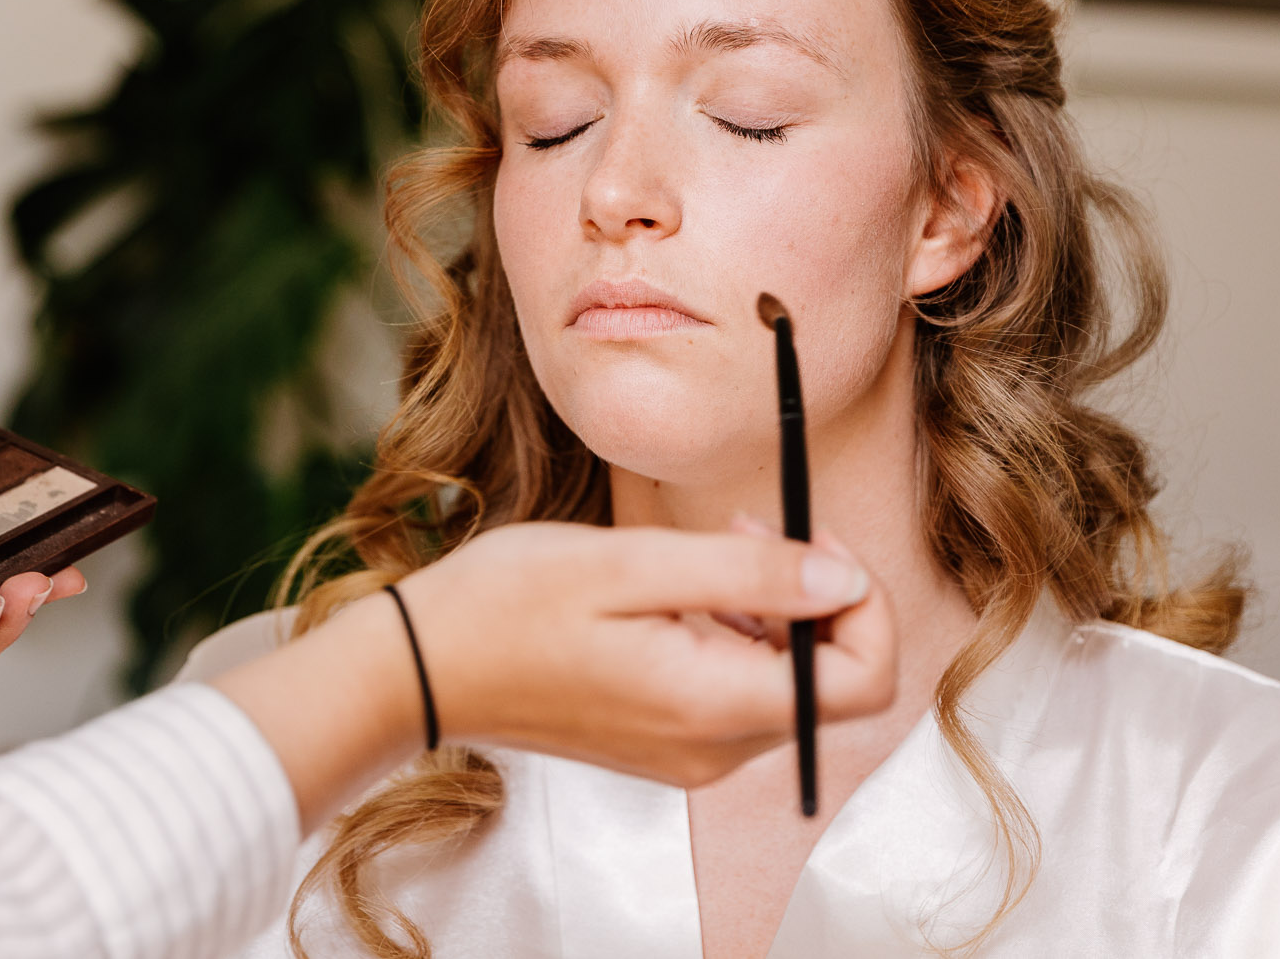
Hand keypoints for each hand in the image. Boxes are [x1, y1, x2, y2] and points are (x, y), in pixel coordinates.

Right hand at [213, 520, 892, 828]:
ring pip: (783, 681)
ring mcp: (688, 754)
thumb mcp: (630, 563)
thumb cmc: (506, 606)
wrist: (416, 670)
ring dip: (767, 606)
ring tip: (699, 548)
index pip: (863, 680)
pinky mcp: (662, 743)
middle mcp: (714, 749)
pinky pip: (734, 690)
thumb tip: (846, 577)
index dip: (862, 602)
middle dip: (811, 593)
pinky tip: (673, 589)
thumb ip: (749, 572)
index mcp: (714, 706)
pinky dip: (729, 632)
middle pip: (829, 681)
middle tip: (744, 524)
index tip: (811, 538)